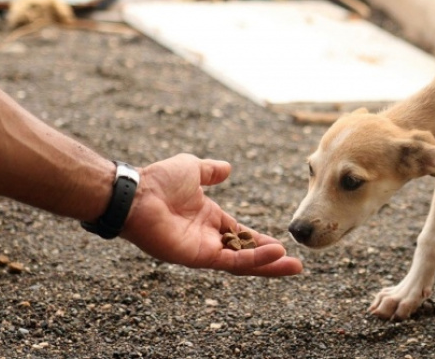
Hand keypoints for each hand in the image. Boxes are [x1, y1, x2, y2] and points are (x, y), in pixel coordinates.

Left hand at [120, 154, 302, 276]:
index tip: (283, 245)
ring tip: (293, 266)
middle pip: (246, 254)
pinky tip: (275, 254)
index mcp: (208, 220)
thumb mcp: (192, 169)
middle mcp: (207, 238)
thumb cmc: (159, 180)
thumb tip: (227, 168)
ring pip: (243, 263)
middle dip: (271, 260)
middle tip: (296, 265)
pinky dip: (254, 259)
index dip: (261, 241)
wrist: (138, 193)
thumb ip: (210, 171)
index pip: (241, 235)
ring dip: (268, 264)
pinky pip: (232, 261)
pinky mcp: (198, 257)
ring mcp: (203, 250)